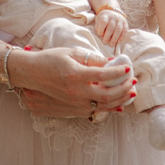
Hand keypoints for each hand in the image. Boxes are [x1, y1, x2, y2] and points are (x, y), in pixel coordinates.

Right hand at [11, 47, 134, 117]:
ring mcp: (74, 102)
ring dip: (120, 99)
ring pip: (103, 105)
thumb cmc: (50, 60)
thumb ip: (91, 58)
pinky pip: (96, 111)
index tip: (127, 67)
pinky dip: (110, 108)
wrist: (32, 74)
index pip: (103, 75)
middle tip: (133, 80)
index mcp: (75, 75)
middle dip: (124, 88)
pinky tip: (119, 104)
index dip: (118, 72)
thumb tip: (109, 62)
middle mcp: (76, 91)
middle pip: (107, 94)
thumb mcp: (70, 53)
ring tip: (131, 92)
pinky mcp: (73, 109)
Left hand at [94, 9, 128, 46]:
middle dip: (107, 36)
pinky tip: (118, 41)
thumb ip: (98, 26)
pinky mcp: (125, 23)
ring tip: (111, 44)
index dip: (101, 29)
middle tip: (105, 42)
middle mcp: (113, 16)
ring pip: (118, 29)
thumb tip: (101, 35)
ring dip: (114, 38)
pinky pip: (125, 30)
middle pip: (111, 27)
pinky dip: (122, 37)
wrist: (113, 12)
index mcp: (105, 15)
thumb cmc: (104, 19)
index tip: (100, 34)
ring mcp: (120, 19)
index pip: (103, 21)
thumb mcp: (98, 20)